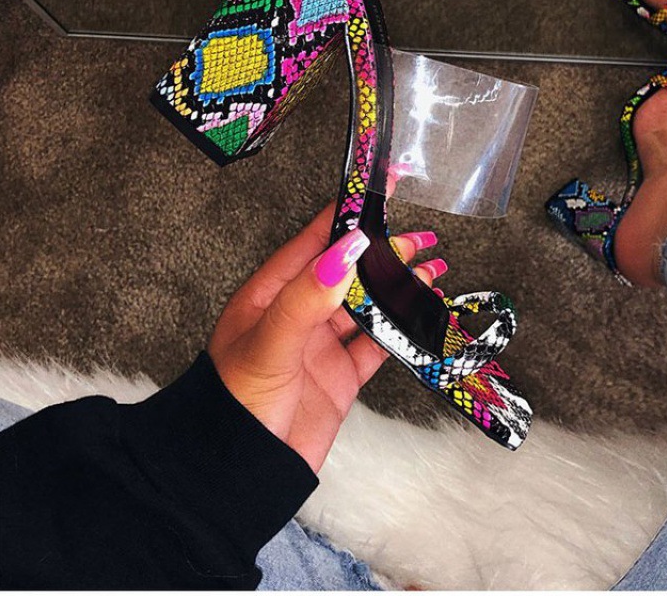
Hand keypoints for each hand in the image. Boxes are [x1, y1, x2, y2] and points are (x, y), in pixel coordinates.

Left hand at [207, 203, 442, 472]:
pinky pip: (378, 345)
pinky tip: (424, 314)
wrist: (239, 476)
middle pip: (348, 271)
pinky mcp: (340, 378)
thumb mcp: (268, 345)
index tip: (377, 189)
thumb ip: (307, 299)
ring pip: (367, 306)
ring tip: (432, 269)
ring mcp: (320, 346)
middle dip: (383, 252)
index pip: (314, 242)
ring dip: (397, 287)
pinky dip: (402, 329)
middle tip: (420, 239)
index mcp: (271, 296)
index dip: (346, 215)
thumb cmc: (234, 407)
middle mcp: (298, 315)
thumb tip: (345, 251)